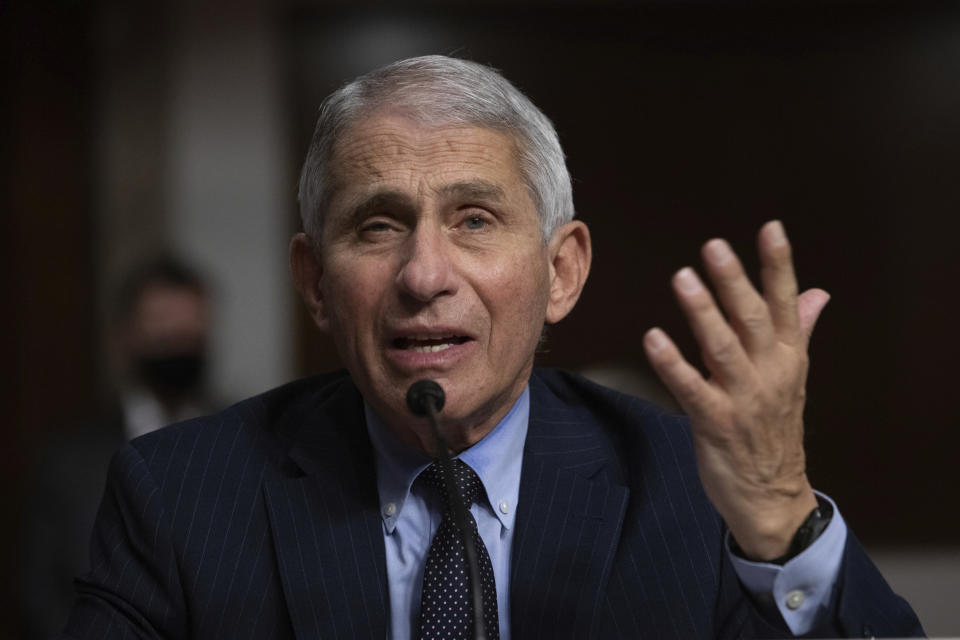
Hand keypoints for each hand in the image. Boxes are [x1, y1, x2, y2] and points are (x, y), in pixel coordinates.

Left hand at [642, 220, 828, 560]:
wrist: (772, 496)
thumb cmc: (774, 429)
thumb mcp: (791, 378)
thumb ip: (798, 331)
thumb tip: (818, 293)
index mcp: (788, 357)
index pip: (785, 303)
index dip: (779, 265)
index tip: (771, 228)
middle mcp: (770, 373)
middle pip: (752, 319)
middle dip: (734, 281)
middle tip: (714, 246)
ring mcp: (744, 399)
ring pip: (723, 348)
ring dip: (703, 313)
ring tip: (683, 278)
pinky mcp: (716, 423)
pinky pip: (692, 389)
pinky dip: (672, 364)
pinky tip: (653, 338)